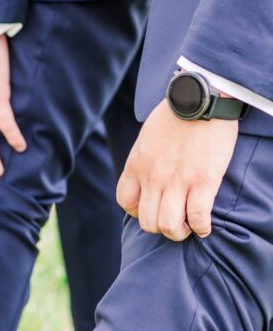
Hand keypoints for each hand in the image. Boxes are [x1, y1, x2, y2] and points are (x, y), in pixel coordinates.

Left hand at [117, 98, 238, 240]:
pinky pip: (198, 217)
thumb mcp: (147, 137)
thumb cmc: (176, 114)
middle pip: (147, 222)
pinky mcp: (203, 182)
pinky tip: (205, 227)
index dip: (136, 213)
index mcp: (136, 166)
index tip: (150, 210)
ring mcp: (177, 182)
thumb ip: (145, 159)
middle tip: (172, 222)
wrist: (200, 98)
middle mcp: (153, 178)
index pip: (125, 203)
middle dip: (159, 227)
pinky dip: (201, 228)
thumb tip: (148, 173)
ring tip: (188, 227)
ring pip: (169, 226)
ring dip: (179, 232)